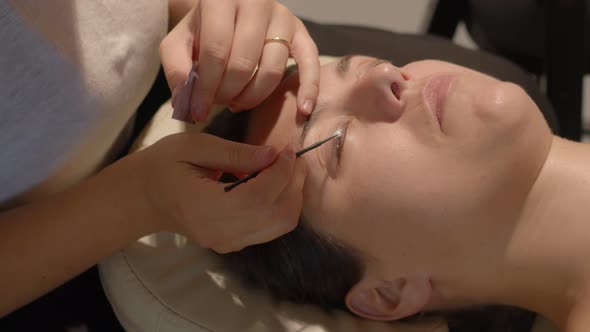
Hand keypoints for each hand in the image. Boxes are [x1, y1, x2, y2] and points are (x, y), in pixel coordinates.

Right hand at [121, 132, 305, 252]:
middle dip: (295, 182)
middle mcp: (222, 233)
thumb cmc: (163, 166)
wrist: (142, 198)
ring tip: (287, 167)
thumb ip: (236, 153)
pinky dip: (282, 205)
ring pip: (281, 225)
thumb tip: (274, 154)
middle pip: (279, 215)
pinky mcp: (233, 243)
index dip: (283, 171)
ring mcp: (228, 243)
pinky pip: (271, 229)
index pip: (261, 196)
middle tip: (293, 156)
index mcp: (207, 209)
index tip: (289, 147)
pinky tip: (274, 183)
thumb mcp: (194, 147)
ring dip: (292, 195)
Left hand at [160, 0, 319, 121]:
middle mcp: (256, 2)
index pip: (217, 51)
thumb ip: (176, 66)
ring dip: (253, 97)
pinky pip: (310, 61)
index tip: (198, 111)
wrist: (229, 10)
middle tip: (218, 102)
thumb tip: (187, 97)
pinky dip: (309, 87)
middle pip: (244, 64)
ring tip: (237, 103)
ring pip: (272, 70)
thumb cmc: (203, 29)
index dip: (207, 87)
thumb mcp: (179, 42)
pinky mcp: (301, 32)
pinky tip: (304, 109)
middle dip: (228, 93)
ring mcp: (282, 17)